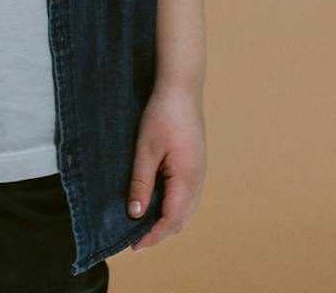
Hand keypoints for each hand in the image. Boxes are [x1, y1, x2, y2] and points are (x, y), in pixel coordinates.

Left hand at [125, 81, 206, 250]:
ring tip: (145, 225)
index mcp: (186, 179)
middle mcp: (198, 181)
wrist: (181, 89)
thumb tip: (135, 214)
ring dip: (168, 221)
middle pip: (181, 220)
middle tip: (137, 240)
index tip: (134, 246)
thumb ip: (141, 183)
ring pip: (186, 210)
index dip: (153, 236)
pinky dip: (174, 208)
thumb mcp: (145, 149)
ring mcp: (200, 173)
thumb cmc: (162, 115)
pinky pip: (188, 197)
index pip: (171, 220)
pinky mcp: (197, 165)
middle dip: (160, 233)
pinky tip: (158, 203)